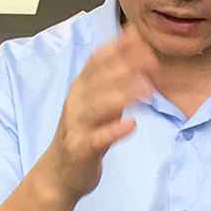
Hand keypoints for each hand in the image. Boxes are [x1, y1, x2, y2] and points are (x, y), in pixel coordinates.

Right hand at [45, 26, 155, 201]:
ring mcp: (76, 125)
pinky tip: (131, 125)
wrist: (59, 174)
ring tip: (146, 89)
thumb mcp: (99, 104)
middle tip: (151, 59)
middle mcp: (76, 102)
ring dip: (122, 94)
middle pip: (99, 79)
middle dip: (125, 66)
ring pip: (97, 105)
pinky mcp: (80, 149)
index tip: (139, 36)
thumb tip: (139, 59)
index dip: (117, 47)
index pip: (97, 61)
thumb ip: (115, 84)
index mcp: (81, 88)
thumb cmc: (82, 136)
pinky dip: (113, 131)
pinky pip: (97, 138)